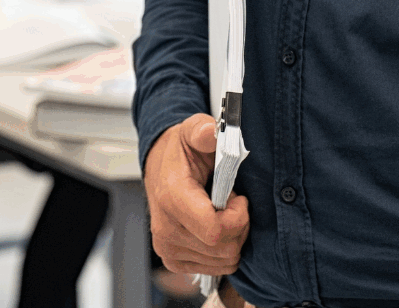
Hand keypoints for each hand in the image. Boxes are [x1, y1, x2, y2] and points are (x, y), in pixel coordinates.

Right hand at [145, 112, 248, 275]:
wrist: (159, 166)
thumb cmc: (180, 152)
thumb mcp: (192, 131)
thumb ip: (201, 130)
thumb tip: (209, 132)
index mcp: (172, 197)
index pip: (215, 231)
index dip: (238, 217)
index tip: (237, 197)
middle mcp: (166, 229)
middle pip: (224, 249)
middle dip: (239, 226)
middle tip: (230, 202)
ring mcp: (168, 248)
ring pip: (223, 261)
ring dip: (232, 238)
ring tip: (221, 213)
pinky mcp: (173, 260)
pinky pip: (215, 268)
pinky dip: (223, 250)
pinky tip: (214, 226)